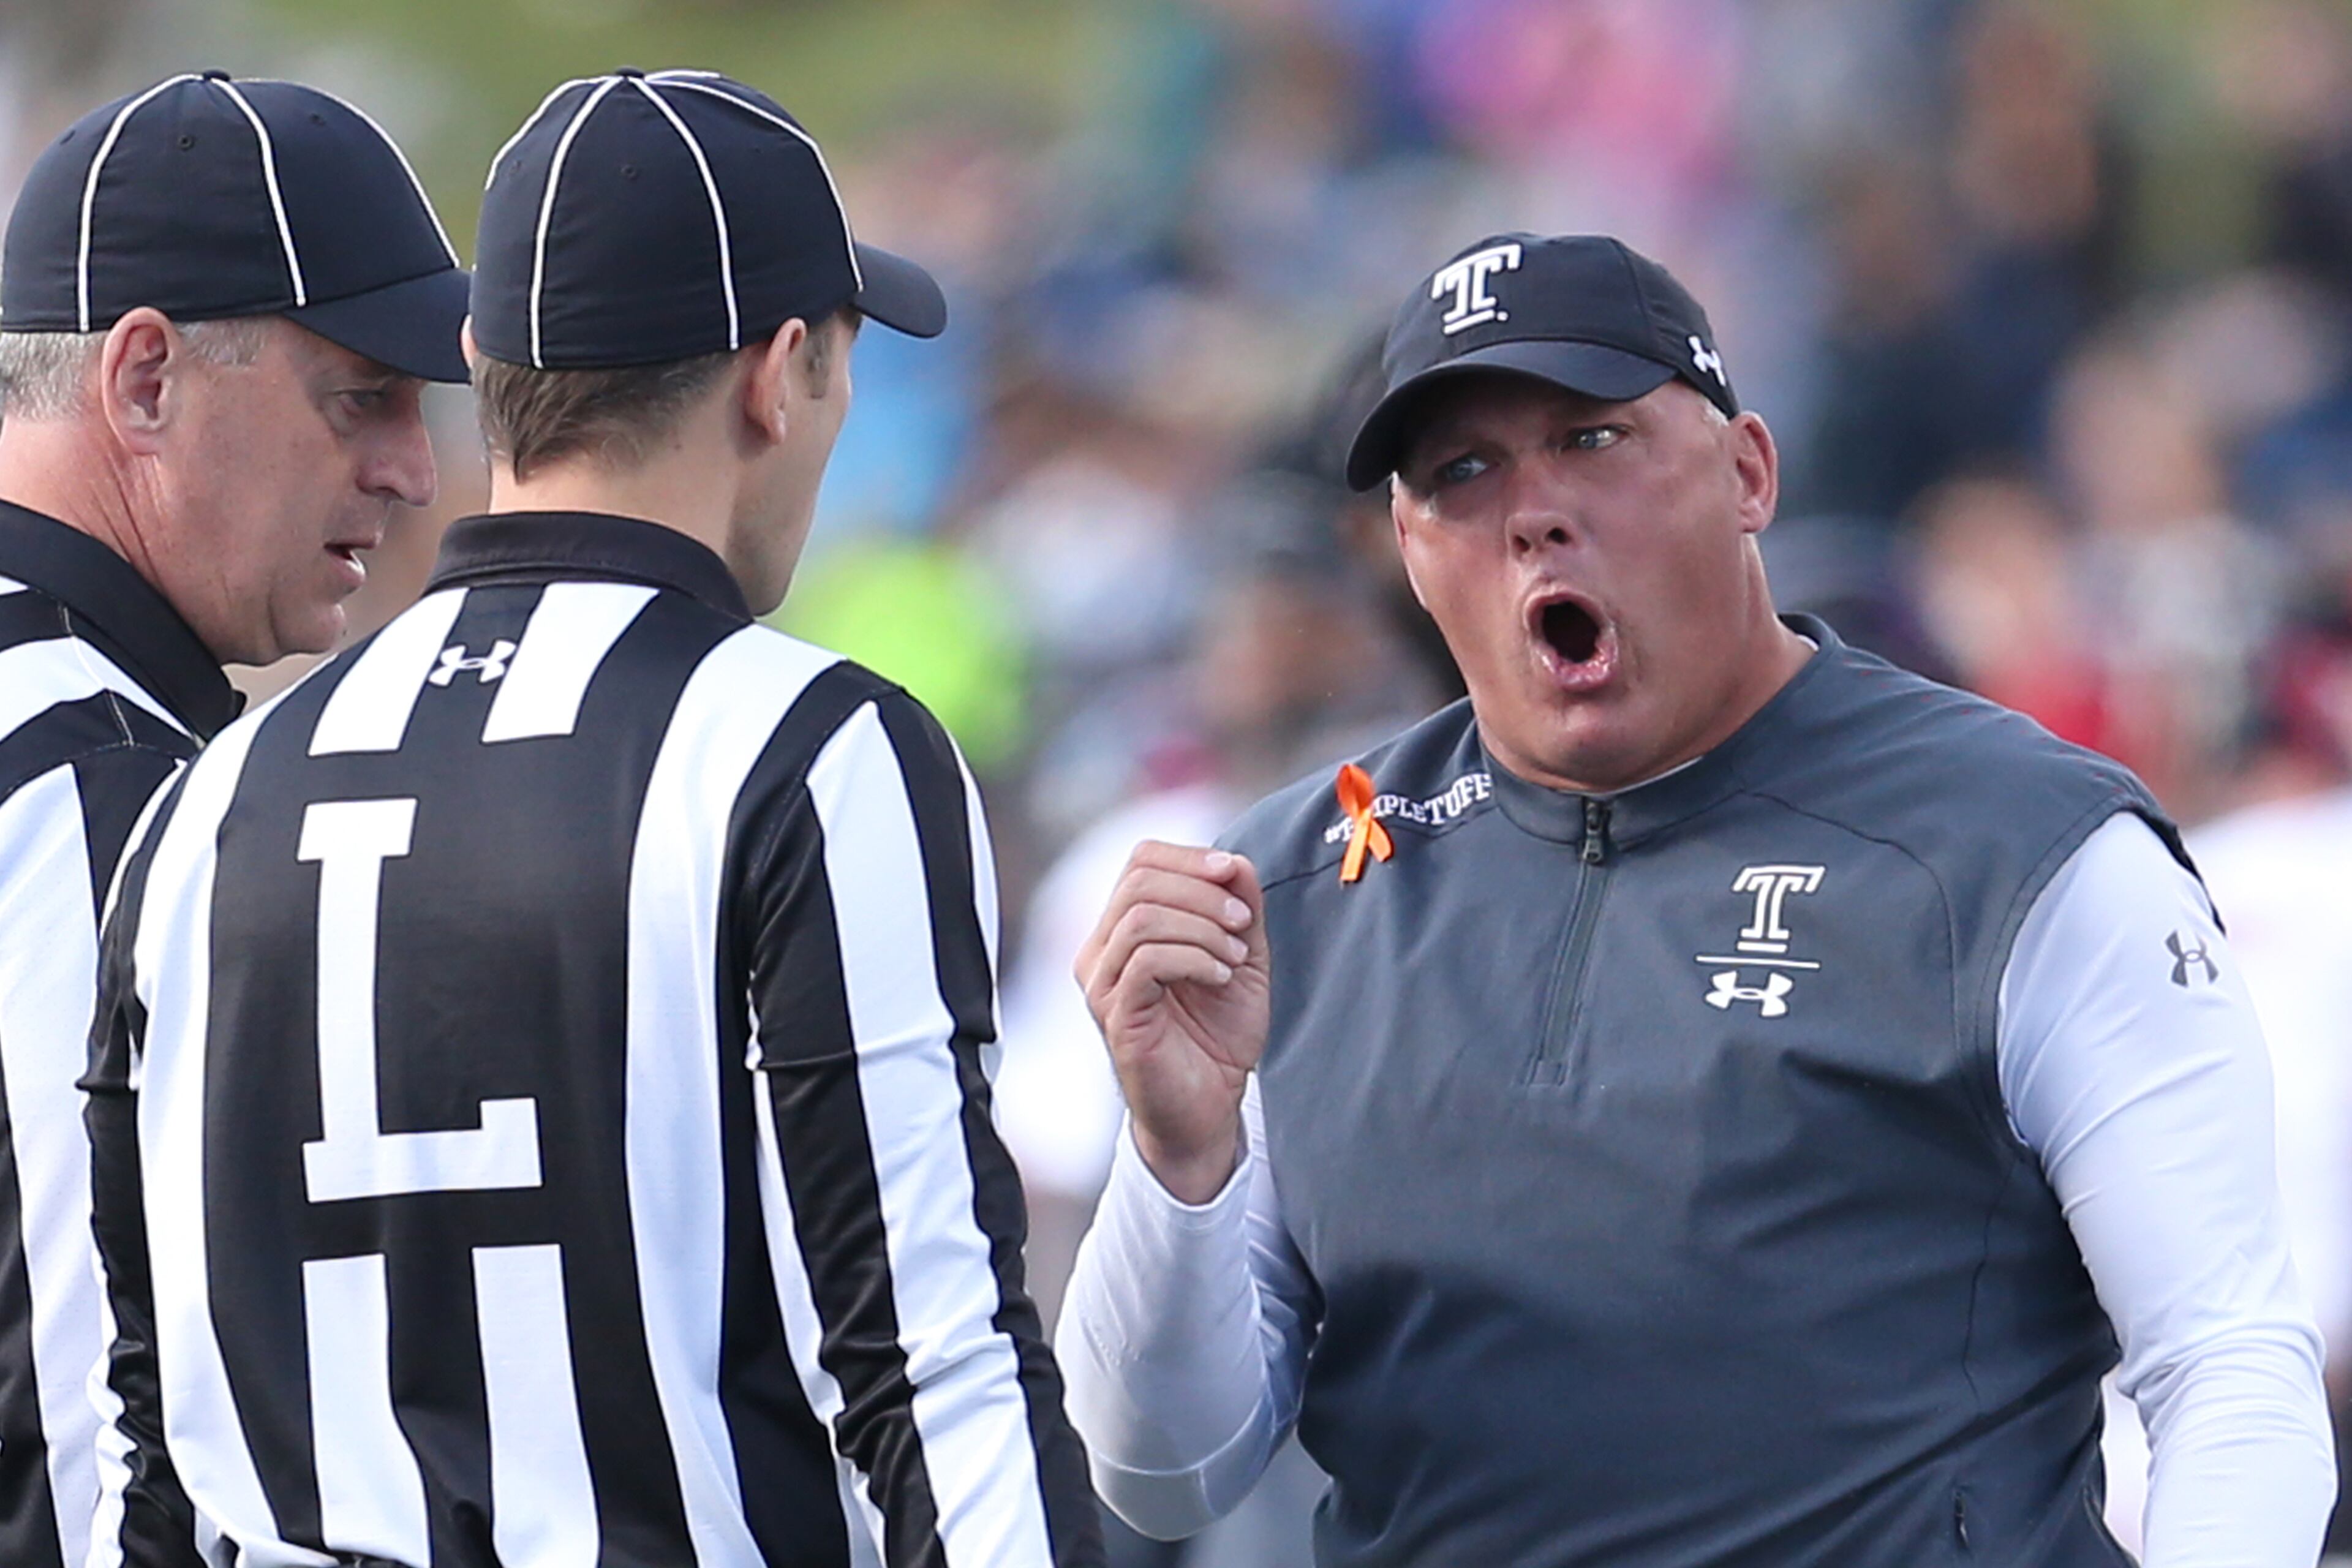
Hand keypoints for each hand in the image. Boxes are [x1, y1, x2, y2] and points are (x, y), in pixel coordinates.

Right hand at [1076, 842, 1270, 1203]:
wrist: (1209, 1106)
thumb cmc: (1217, 1034)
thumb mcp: (1242, 957)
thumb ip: (1239, 908)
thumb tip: (1236, 862)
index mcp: (1126, 929)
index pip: (1140, 861)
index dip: (1189, 857)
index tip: (1233, 874)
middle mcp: (1102, 951)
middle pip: (1138, 880)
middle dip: (1201, 891)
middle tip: (1242, 922)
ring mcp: (1102, 984)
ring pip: (1140, 917)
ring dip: (1201, 927)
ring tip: (1235, 957)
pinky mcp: (1115, 1016)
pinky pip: (1145, 960)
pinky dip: (1193, 957)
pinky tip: (1221, 976)